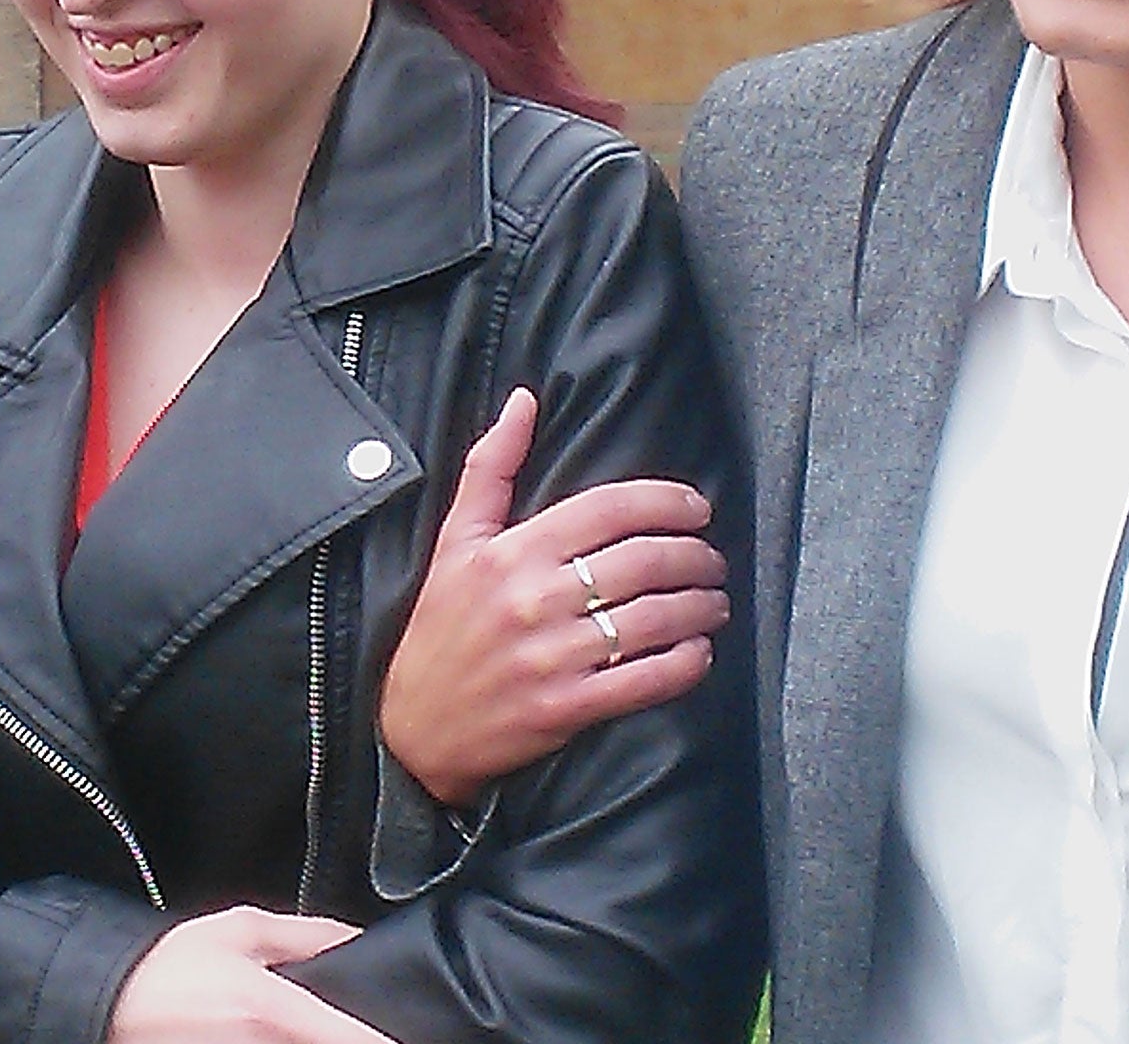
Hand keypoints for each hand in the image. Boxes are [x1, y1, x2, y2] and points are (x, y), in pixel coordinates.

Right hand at [107, 906, 393, 1043]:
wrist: (107, 1002)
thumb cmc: (171, 967)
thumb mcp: (242, 930)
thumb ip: (308, 935)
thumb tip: (356, 938)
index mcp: (271, 1011)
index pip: (354, 1039)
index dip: (386, 1039)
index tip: (410, 1032)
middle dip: (355, 1036)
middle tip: (362, 1022)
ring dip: (325, 1040)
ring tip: (333, 1026)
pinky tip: (296, 1034)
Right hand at [380, 388, 730, 806]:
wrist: (413, 728)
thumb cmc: (439, 627)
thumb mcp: (455, 540)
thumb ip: (491, 466)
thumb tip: (525, 400)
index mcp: (513, 552)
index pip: (609, 509)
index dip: (666, 502)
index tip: (696, 508)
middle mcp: (535, 600)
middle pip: (643, 562)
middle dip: (694, 556)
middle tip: (712, 559)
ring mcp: (553, 657)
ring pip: (654, 620)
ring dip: (700, 607)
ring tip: (715, 601)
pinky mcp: (566, 708)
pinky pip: (644, 681)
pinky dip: (685, 664)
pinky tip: (699, 652)